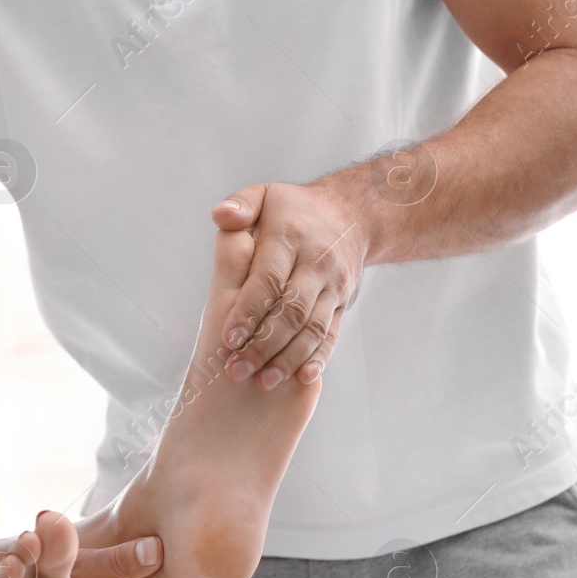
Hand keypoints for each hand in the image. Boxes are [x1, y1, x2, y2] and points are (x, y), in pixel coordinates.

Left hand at [211, 180, 369, 388]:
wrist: (355, 215)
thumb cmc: (295, 210)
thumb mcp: (266, 195)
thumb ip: (240, 205)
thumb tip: (221, 216)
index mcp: (290, 238)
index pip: (268, 279)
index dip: (249, 310)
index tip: (229, 338)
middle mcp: (316, 263)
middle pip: (291, 310)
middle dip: (263, 344)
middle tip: (236, 370)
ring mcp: (334, 285)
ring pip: (312, 328)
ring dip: (287, 358)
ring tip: (262, 382)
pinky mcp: (344, 303)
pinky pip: (332, 333)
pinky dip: (318, 358)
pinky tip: (301, 377)